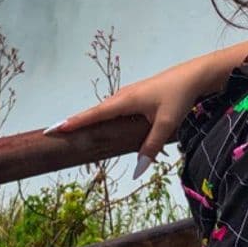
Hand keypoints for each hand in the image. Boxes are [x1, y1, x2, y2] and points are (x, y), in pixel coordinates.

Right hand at [45, 46, 246, 174]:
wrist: (194, 75)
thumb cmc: (179, 96)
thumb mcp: (166, 124)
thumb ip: (151, 147)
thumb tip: (137, 171)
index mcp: (124, 100)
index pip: (93, 114)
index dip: (73, 122)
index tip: (52, 129)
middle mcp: (122, 96)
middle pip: (94, 112)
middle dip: (75, 122)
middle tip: (54, 133)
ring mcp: (129, 95)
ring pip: (104, 110)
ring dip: (89, 120)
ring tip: (72, 132)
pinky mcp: (136, 96)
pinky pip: (113, 109)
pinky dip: (102, 117)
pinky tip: (103, 126)